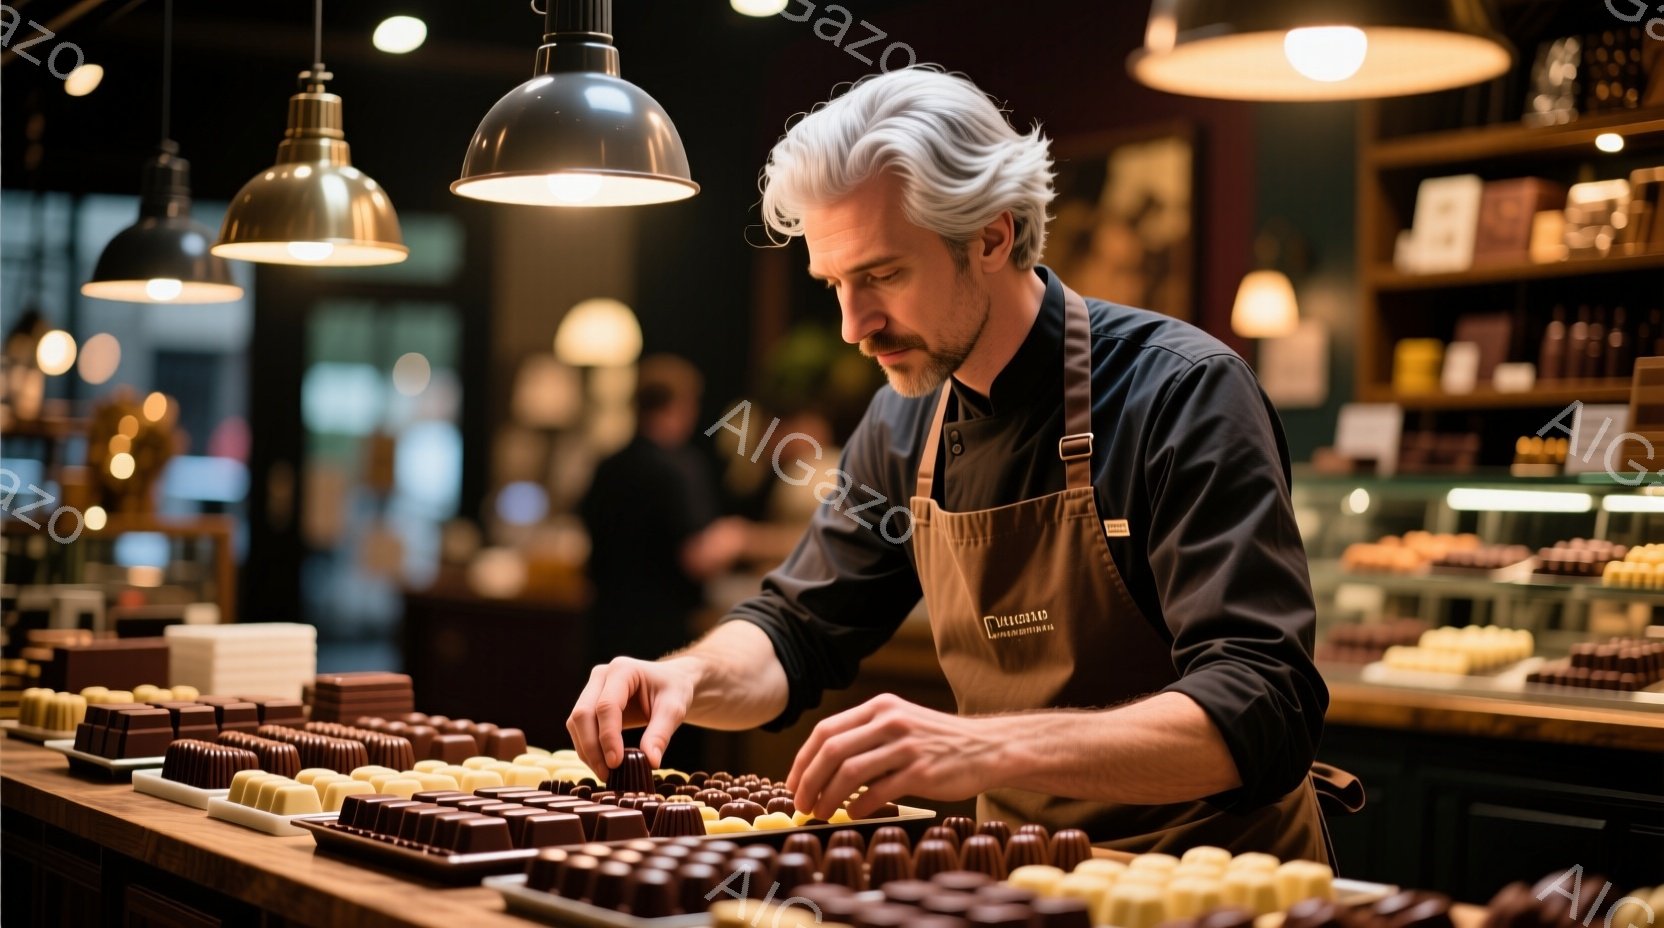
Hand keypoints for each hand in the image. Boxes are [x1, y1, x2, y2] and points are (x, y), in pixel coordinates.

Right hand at [566, 656, 697, 773]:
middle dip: (592, 747)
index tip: (616, 763)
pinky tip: (602, 764)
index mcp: (622, 670)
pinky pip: (580, 728)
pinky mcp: (590, 703)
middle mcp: (601, 676)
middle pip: (583, 713)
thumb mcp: (674, 709)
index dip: (608, 736)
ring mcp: (592, 688)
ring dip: (587, 751)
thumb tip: (650, 762)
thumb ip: (661, 734)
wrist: (671, 681)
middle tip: (607, 773)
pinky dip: (588, 748)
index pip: (606, 706)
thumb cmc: (674, 690)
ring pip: (576, 723)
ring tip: (605, 773)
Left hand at [785, 693, 1002, 820]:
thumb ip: (866, 736)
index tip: (793, 783)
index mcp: (880, 707)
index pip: (826, 731)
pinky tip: (853, 814)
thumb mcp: (901, 724)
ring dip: (828, 797)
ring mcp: (906, 745)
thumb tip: (822, 768)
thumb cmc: (939, 743)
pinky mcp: (922, 771)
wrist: (988, 747)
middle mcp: (890, 721)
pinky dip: (858, 806)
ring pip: (849, 772)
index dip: (802, 760)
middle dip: (808, 781)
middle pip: (832, 751)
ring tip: (821, 813)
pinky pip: (878, 791)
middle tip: (801, 804)